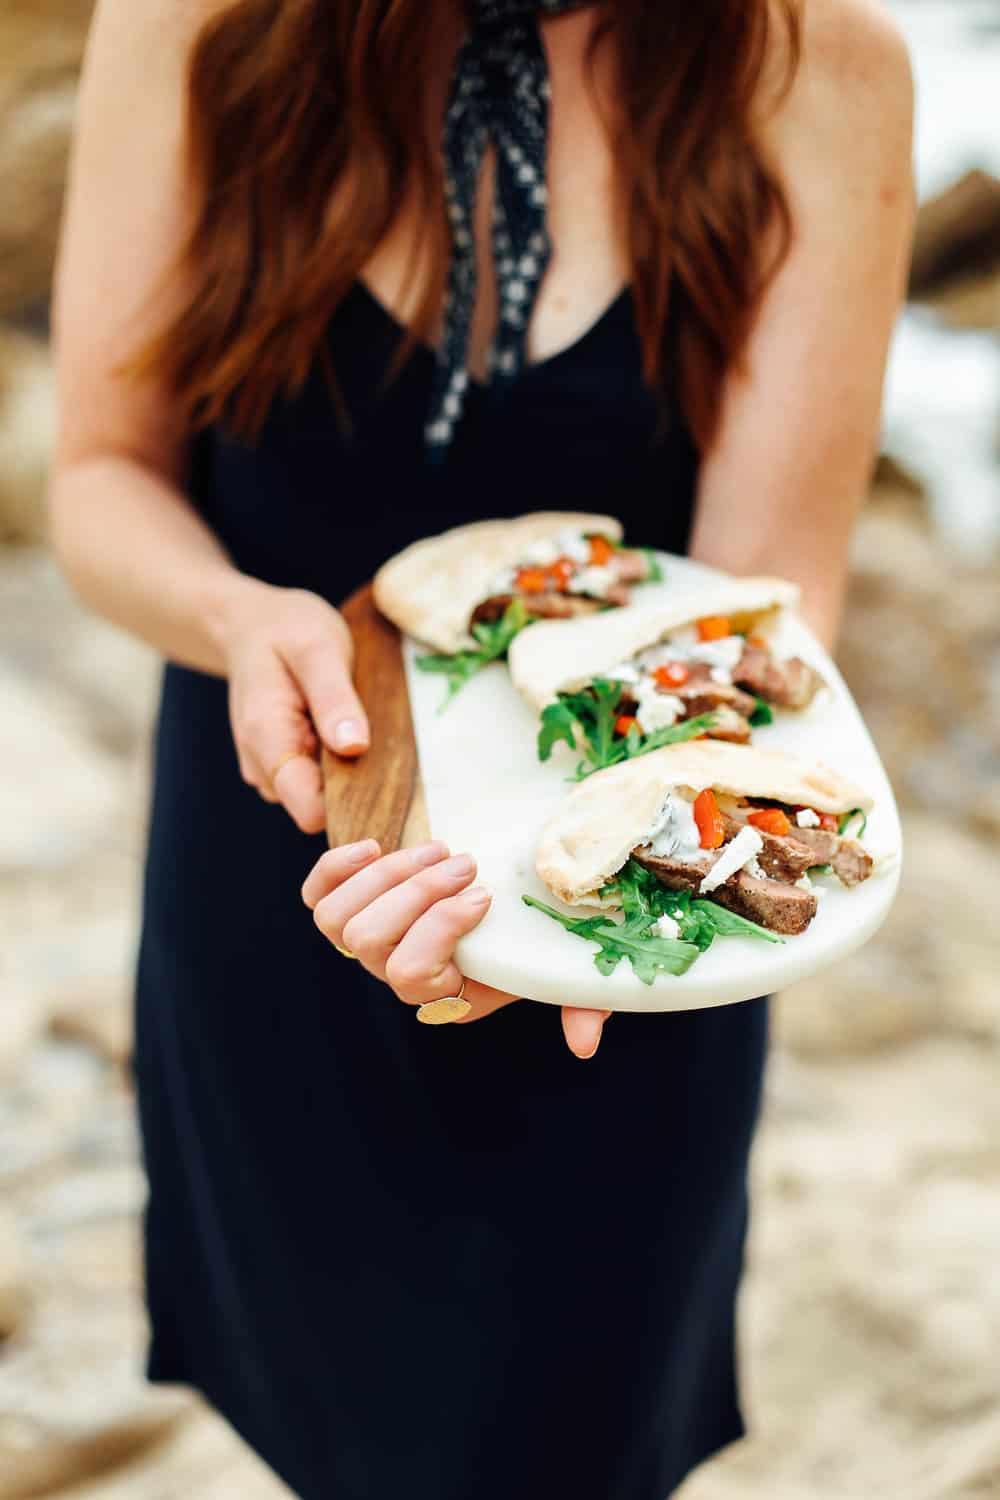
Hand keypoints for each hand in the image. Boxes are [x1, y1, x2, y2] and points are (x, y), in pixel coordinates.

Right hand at [220, 580, 368, 832]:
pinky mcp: (286, 764)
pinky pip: (320, 781)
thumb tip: (354, 747)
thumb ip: (334, 698)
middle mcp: (263, 765)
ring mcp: (271, 769)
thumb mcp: (318, 648)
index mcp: (267, 739)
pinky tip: (345, 728)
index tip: (384, 779)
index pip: (309, 809)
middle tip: (375, 735)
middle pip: (320, 808)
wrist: (251, 624)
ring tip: (358, 723)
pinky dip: (339, 763)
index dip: (350, 806)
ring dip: (348, 772)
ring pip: (322, 797)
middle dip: (353, 784)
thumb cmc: (286, 628)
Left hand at [301, 840, 610, 1058]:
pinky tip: (375, 845)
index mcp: (446, 995)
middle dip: (416, 892)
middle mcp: (399, 974)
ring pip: (339, 918)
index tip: (485, 894)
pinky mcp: (353, 904)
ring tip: (437, 849)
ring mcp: (371, 940)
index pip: (410, 974)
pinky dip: (335, 869)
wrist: (513, 888)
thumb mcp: (569, 969)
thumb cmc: (542, 934)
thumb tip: (584, 1044)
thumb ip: (582, 1005)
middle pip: (368, 940)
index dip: (438, 928)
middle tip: (466, 861)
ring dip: (387, 875)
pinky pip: (318, 896)